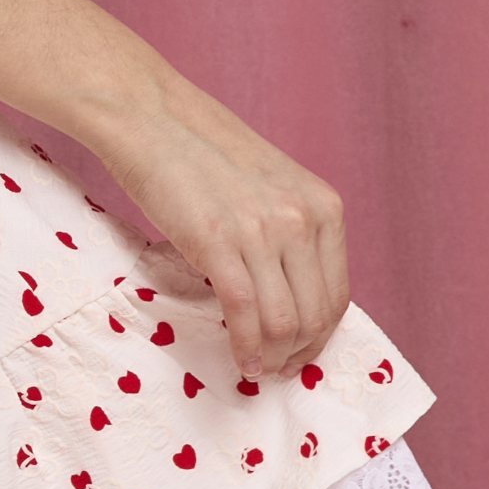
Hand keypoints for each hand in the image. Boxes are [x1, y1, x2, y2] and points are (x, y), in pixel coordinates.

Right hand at [99, 91, 351, 377]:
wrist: (151, 117)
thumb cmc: (201, 153)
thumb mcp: (270, 188)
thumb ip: (289, 234)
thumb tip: (288, 295)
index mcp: (323, 206)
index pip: (337, 294)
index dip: (320, 337)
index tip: (297, 354)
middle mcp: (302, 218)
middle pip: (316, 315)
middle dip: (297, 354)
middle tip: (274, 370)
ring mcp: (262, 230)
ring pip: (286, 322)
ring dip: (272, 357)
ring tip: (255, 367)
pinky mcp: (218, 242)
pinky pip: (245, 313)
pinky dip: (245, 347)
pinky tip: (239, 359)